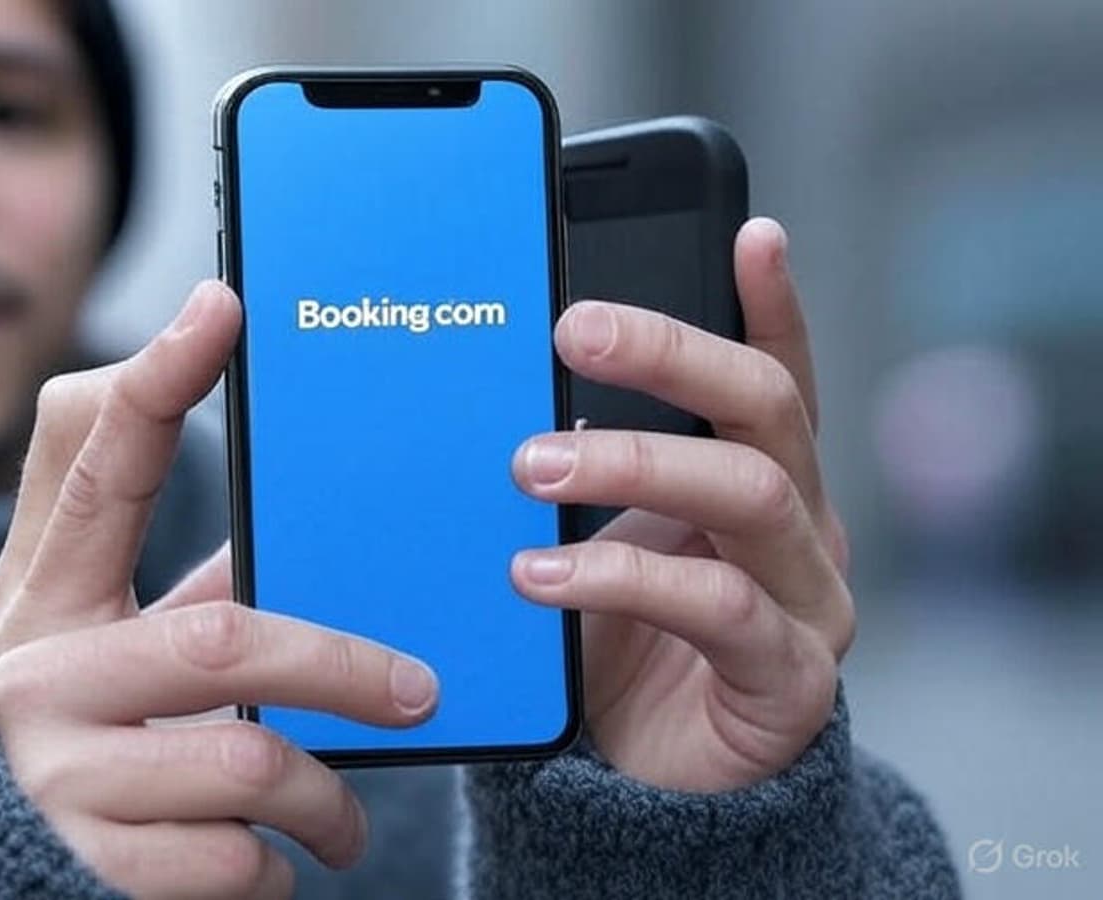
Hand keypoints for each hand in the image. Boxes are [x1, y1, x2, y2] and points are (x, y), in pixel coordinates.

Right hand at [0, 281, 438, 899]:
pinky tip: (278, 864)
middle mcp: (33, 670)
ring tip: (344, 816)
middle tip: (419, 691)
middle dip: (342, 668)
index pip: (92, 462)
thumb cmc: (87, 718)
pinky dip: (278, 869)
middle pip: (220, 641)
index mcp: (43, 587)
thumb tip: (325, 517)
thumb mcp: (109, 634)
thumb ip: (193, 575)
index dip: (157, 379)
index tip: (224, 304)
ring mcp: (55, 772)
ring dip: (325, 797)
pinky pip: (232, 863)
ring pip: (247, 765)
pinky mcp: (84, 863)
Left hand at [510, 218, 853, 791]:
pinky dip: (625, 578)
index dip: (771, 305)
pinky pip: (719, 607)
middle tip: (571, 329)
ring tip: (531, 466)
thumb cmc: (613, 643)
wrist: (636, 782)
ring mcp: (806, 602)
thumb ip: (574, 472)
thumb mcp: (590, 539)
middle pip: (766, 410)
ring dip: (635, 462)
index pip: (774, 376)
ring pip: (748, 494)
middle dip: (671, 356)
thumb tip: (490, 399)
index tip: (751, 232)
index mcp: (759, 480)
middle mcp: (801, 528)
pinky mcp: (787, 680)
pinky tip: (542, 578)